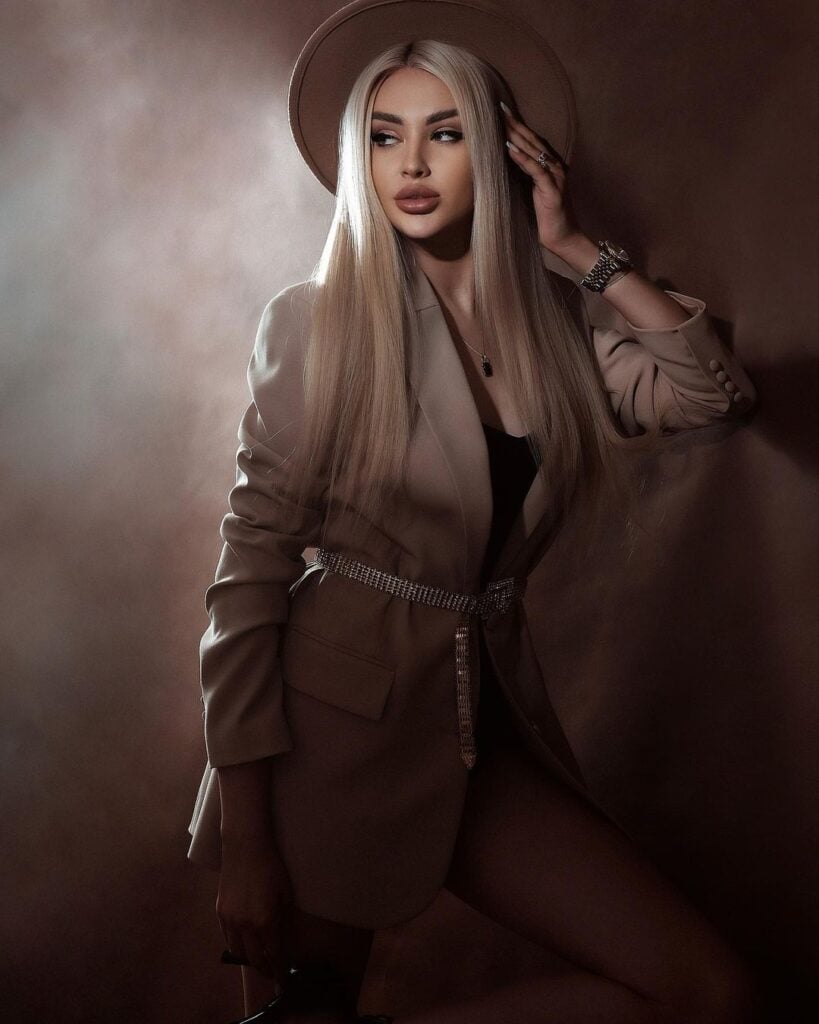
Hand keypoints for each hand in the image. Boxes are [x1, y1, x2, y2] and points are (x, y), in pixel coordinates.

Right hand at [216, 829, 293, 984]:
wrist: (245, 847)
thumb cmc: (271, 867)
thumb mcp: (285, 893)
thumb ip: (284, 919)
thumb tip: (283, 939)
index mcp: (265, 921)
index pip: (274, 954)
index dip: (280, 968)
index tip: (283, 978)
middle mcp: (245, 926)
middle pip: (254, 959)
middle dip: (265, 969)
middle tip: (272, 974)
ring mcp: (230, 920)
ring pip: (238, 952)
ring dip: (249, 960)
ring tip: (258, 962)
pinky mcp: (220, 913)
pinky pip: (227, 938)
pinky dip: (236, 946)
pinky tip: (243, 946)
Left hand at [500, 101, 582, 253]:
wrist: (564, 239)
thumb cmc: (546, 219)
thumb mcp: (531, 193)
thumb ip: (523, 176)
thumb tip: (504, 165)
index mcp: (549, 167)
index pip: (531, 142)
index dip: (517, 126)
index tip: (501, 112)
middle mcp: (554, 167)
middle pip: (532, 141)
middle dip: (515, 124)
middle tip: (499, 107)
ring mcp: (555, 177)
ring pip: (534, 151)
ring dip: (517, 135)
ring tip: (502, 121)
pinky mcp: (552, 190)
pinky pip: (535, 170)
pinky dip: (522, 158)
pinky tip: (510, 147)